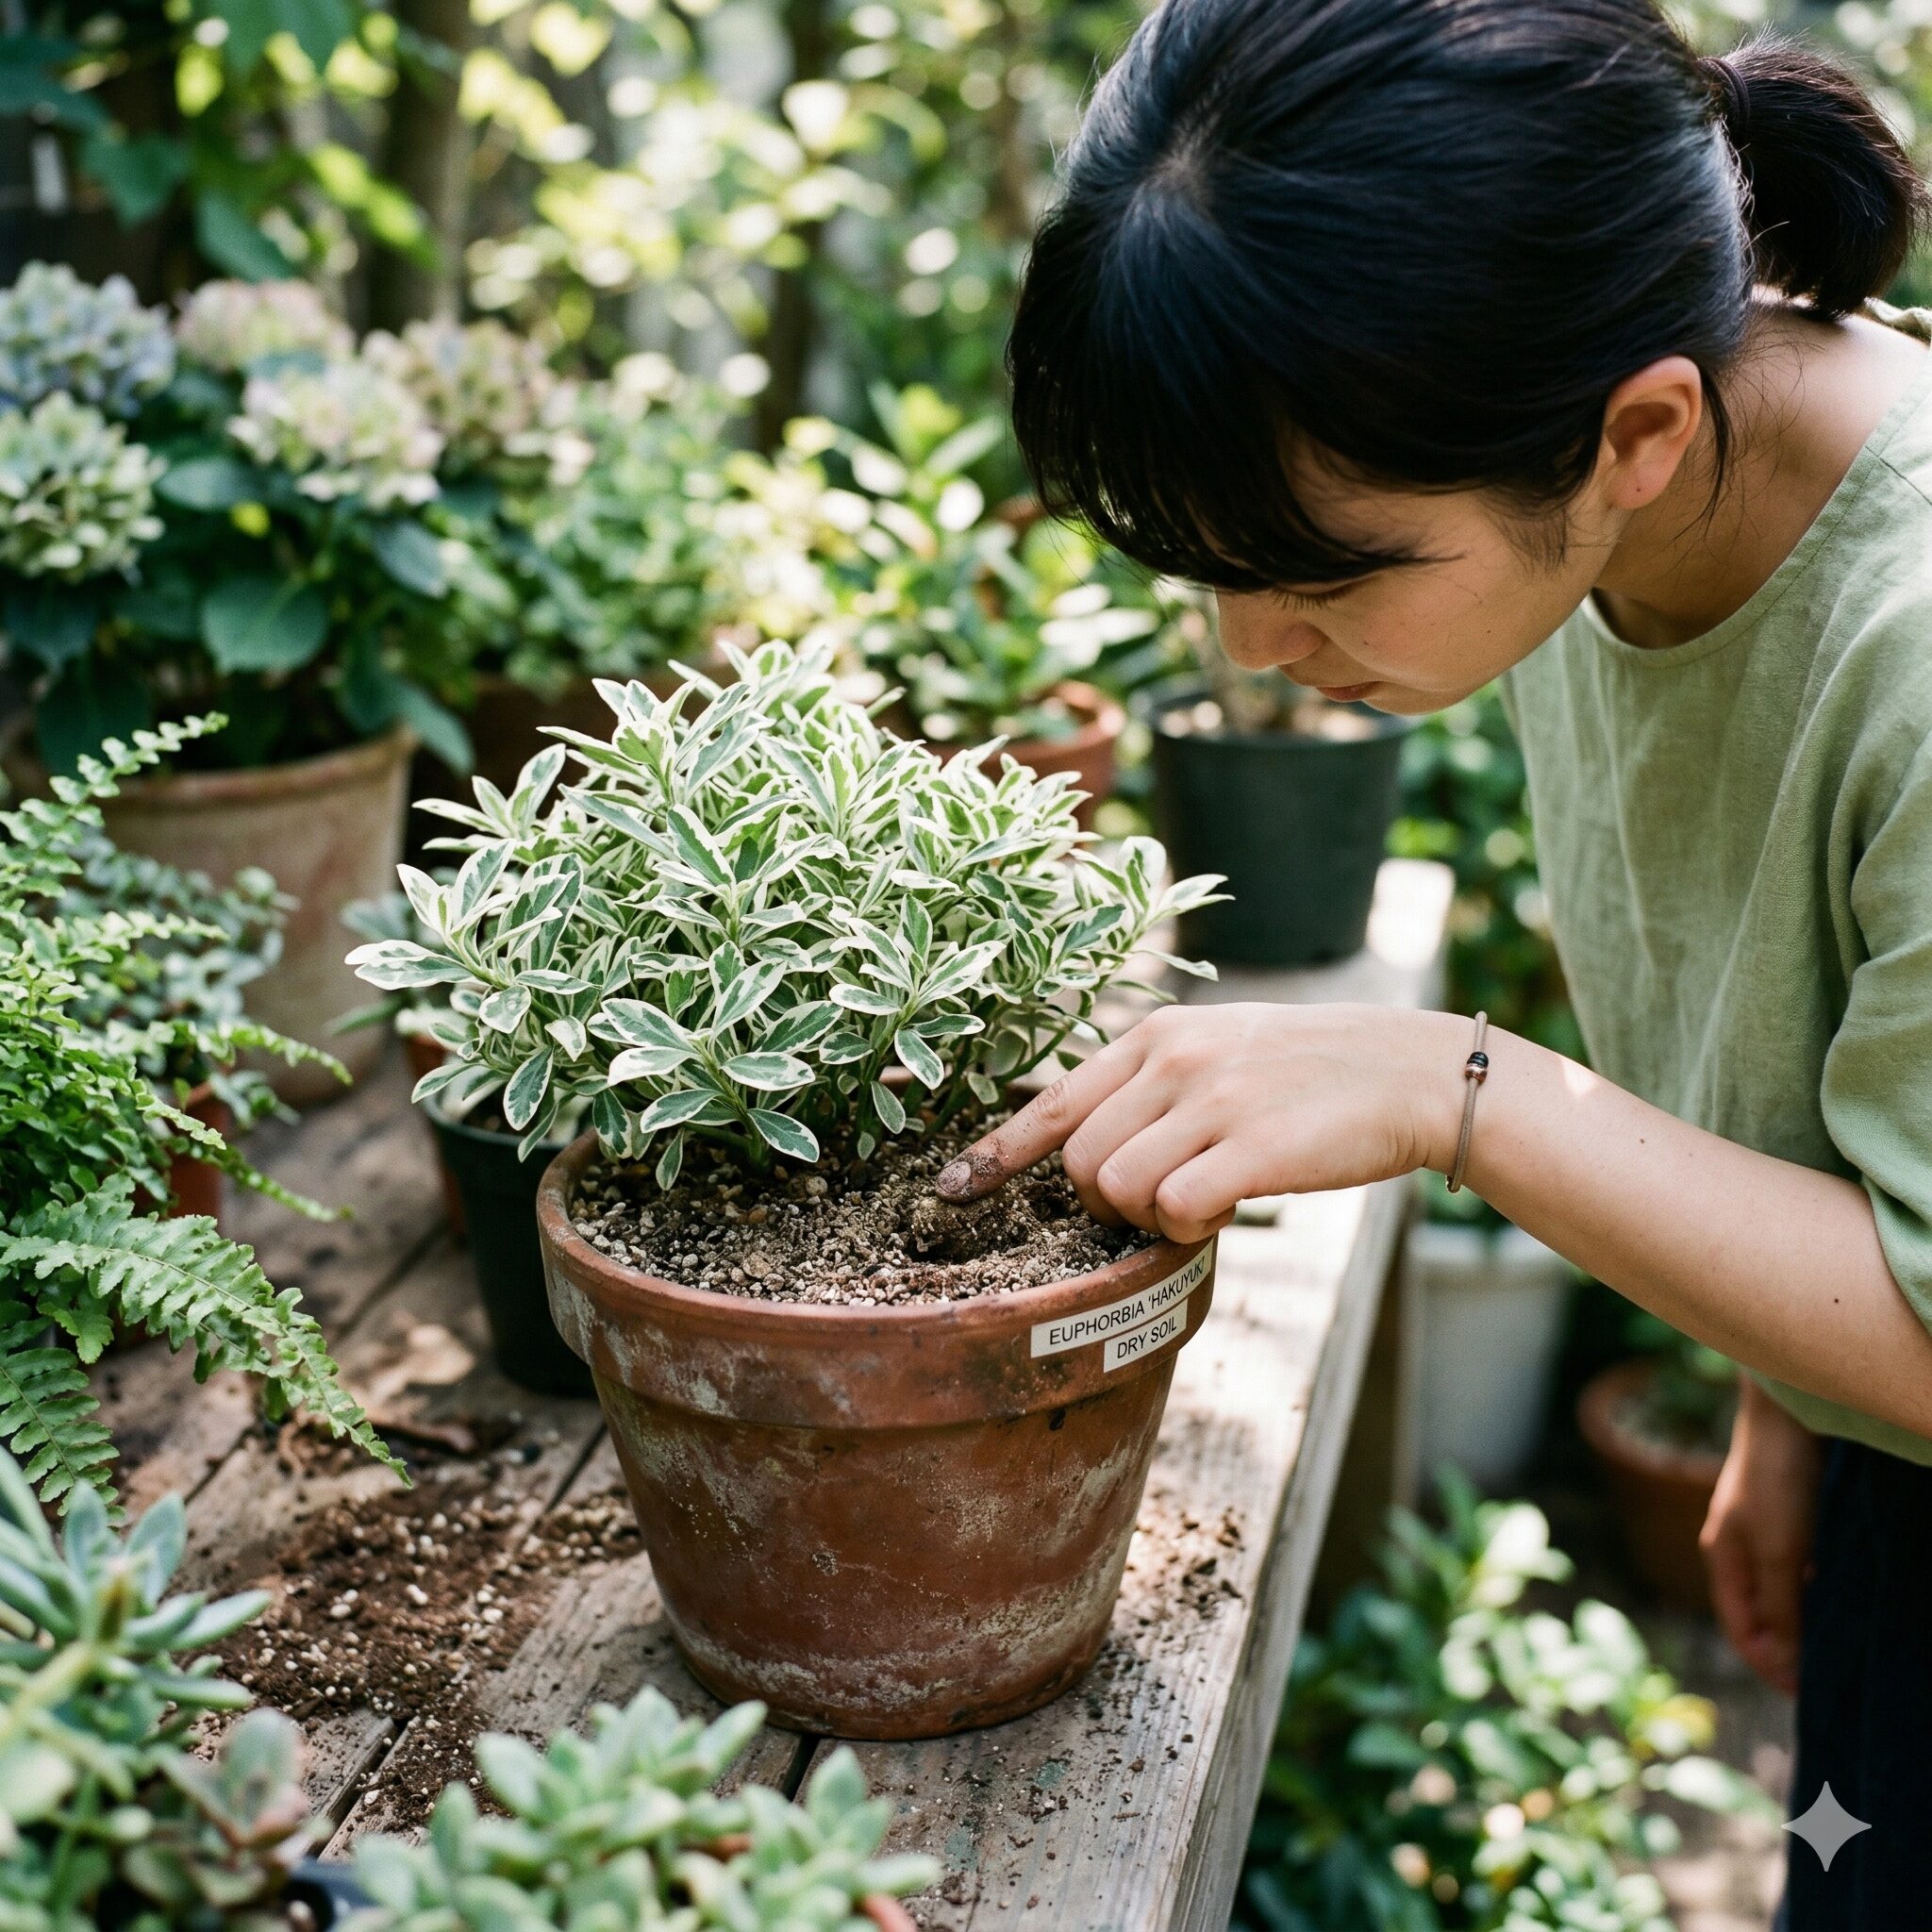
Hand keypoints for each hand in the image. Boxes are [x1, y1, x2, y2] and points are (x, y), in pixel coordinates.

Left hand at [934, 1002, 1469, 1242]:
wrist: (1408, 1072)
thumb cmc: (1312, 1072)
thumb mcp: (1221, 1048)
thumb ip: (1156, 1084)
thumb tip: (1095, 1147)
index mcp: (1158, 1036)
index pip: (1054, 1099)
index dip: (999, 1153)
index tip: (954, 1188)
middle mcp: (1174, 1061)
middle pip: (1079, 1161)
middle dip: (1101, 1202)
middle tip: (1156, 1203)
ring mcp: (1211, 1101)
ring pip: (1117, 1190)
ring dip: (1148, 1219)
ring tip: (1200, 1202)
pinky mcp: (1251, 1147)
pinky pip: (1172, 1209)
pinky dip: (1186, 1229)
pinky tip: (1224, 1212)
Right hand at [1700, 1378, 1820, 1693]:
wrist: (1790, 1409)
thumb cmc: (1776, 1477)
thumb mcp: (1779, 1550)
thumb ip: (1780, 1608)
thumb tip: (1785, 1665)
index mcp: (1724, 1559)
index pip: (1742, 1632)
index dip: (1772, 1667)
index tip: (1811, 1694)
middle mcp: (1741, 1549)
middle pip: (1763, 1616)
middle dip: (1792, 1648)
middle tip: (1835, 1672)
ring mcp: (1766, 1530)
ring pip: (1787, 1592)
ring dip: (1810, 1617)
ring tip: (1846, 1636)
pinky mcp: (1792, 1514)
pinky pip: (1804, 1567)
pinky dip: (1822, 1587)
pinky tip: (1848, 1589)